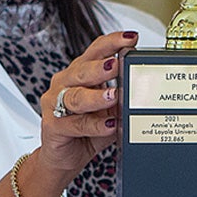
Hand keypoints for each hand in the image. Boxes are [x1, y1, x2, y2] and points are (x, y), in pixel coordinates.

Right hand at [32, 31, 141, 189]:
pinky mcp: (52, 125)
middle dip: (101, 67)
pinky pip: (75, 124)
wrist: (64, 158)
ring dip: (96, 96)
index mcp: (80, 73)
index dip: (112, 42)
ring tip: (113, 96)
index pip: (95, 51)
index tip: (130, 38)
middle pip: (82, 70)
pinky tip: (108, 124)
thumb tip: (144, 88)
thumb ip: (122, 97)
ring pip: (75, 97)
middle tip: (117, 64)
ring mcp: (55, 104)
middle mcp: (65, 83)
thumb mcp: (109, 110)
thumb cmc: (86, 129)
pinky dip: (94, 125)